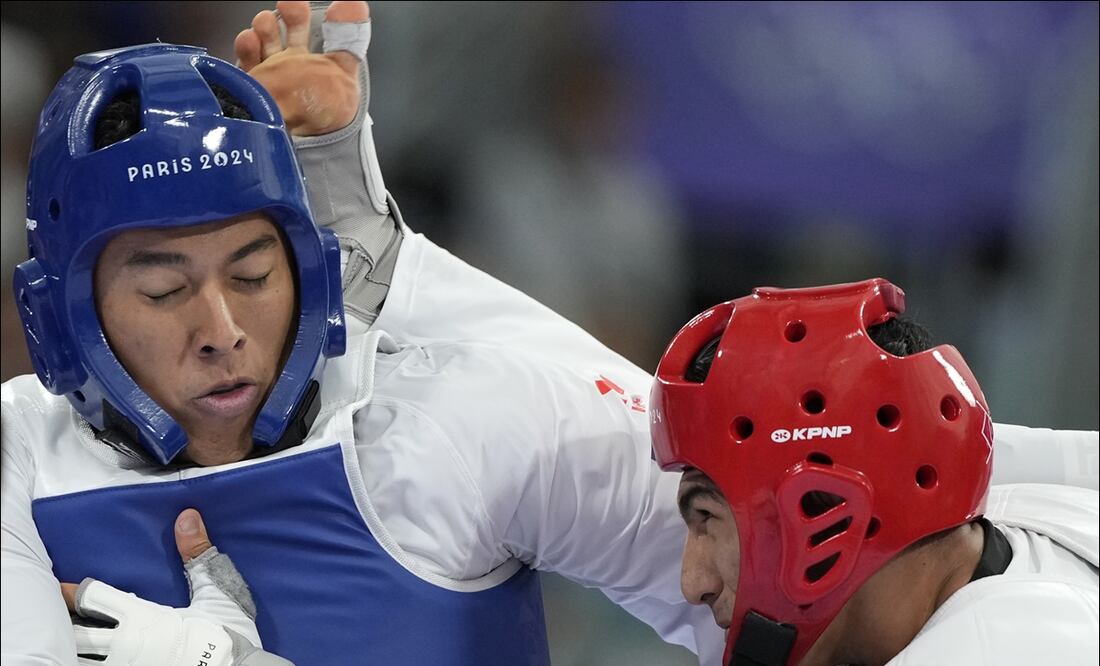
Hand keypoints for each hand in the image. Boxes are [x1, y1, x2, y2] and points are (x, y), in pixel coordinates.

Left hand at [60, 509, 275, 665]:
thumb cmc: (228, 632)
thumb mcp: (217, 590)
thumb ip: (197, 553)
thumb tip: (186, 516)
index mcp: (143, 617)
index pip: (93, 599)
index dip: (73, 593)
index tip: (62, 589)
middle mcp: (126, 644)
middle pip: (77, 632)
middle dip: (65, 621)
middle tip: (58, 613)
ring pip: (83, 658)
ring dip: (75, 647)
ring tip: (70, 638)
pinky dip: (90, 663)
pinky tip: (91, 658)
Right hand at [236, 1, 369, 135]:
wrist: (299, 143)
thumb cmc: (323, 114)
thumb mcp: (344, 72)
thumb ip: (348, 36)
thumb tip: (355, 3)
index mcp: (313, 64)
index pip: (305, 32)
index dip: (298, 14)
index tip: (295, 2)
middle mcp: (289, 69)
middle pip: (278, 34)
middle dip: (277, 18)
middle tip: (282, 9)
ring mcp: (267, 78)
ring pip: (258, 44)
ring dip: (260, 31)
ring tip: (261, 30)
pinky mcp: (248, 88)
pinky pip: (242, 63)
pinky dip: (245, 48)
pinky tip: (249, 42)